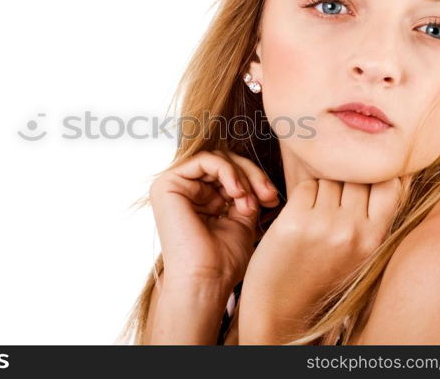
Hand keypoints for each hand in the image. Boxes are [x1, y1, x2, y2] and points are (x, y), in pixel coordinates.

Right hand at [149, 150, 279, 292]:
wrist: (207, 281)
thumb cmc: (223, 261)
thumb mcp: (242, 219)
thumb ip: (245, 194)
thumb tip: (259, 178)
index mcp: (198, 199)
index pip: (229, 173)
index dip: (255, 180)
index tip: (272, 199)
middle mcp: (183, 190)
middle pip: (224, 162)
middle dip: (252, 176)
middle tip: (268, 196)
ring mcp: (173, 186)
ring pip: (217, 159)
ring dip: (242, 177)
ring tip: (250, 202)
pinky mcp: (167, 184)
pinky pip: (205, 161)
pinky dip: (228, 172)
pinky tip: (238, 192)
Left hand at [239, 176, 407, 342]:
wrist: (282, 309)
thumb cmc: (323, 278)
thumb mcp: (362, 254)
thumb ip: (375, 220)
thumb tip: (396, 175)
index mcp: (375, 240)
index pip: (390, 184)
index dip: (376, 176)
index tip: (365, 181)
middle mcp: (353, 230)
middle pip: (356, 177)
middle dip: (345, 182)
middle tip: (333, 204)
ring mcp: (324, 224)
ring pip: (329, 179)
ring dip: (322, 188)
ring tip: (316, 214)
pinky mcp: (294, 221)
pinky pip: (305, 186)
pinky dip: (302, 195)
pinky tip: (299, 216)